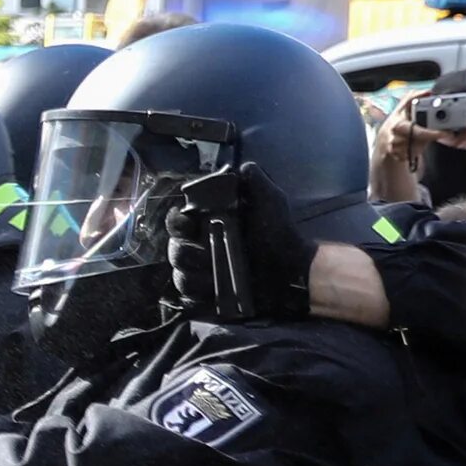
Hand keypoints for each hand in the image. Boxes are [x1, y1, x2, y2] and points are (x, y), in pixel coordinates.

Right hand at [166, 161, 313, 320]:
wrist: (291, 269)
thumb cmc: (279, 233)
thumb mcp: (271, 201)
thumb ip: (255, 182)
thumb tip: (242, 166)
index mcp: (208, 223)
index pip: (176, 221)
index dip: (177, 223)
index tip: (189, 225)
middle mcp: (200, 246)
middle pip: (173, 250)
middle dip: (186, 253)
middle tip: (208, 255)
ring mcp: (200, 273)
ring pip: (178, 275)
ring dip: (194, 277)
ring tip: (216, 278)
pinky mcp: (205, 296)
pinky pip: (187, 298)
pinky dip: (196, 297)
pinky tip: (212, 293)